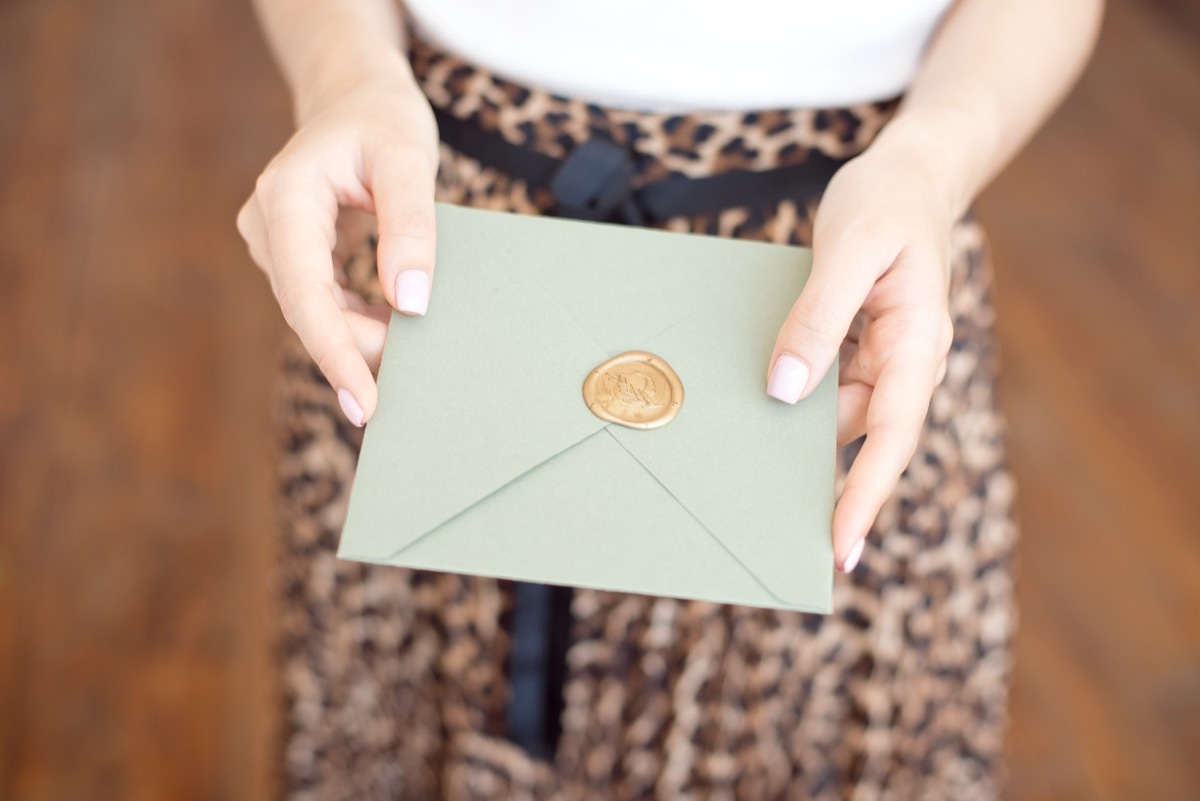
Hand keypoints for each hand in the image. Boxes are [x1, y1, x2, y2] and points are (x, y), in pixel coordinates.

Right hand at [237, 65, 438, 426]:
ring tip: (411, 360)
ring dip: (361, 342)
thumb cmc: (383, 121)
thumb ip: (411, 227)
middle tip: (410, 389)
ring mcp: (276, 243)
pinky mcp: (294, 257)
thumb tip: (411, 302)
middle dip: (356, 355)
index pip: (305, 293)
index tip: (365, 402)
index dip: (334, 353)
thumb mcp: (409, 159)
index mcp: (287, 196)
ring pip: (316, 314)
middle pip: (310, 312)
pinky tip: (396, 334)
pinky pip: (324, 304)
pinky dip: (359, 325)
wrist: (356, 99)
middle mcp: (268, 224)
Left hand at [766, 134, 959, 573]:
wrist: (907, 173)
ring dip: (795, 436)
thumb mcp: (850, 250)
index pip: (892, 437)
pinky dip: (791, 397)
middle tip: (766, 526)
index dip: (866, 498)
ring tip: (740, 466)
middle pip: (860, 438)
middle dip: (820, 482)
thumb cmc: (886, 203)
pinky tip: (753, 406)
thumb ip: (819, 318)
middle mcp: (904, 362)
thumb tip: (787, 390)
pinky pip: (822, 384)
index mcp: (918, 345)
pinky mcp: (856, 345)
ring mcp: (880, 357)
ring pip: (834, 413)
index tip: (840, 549)